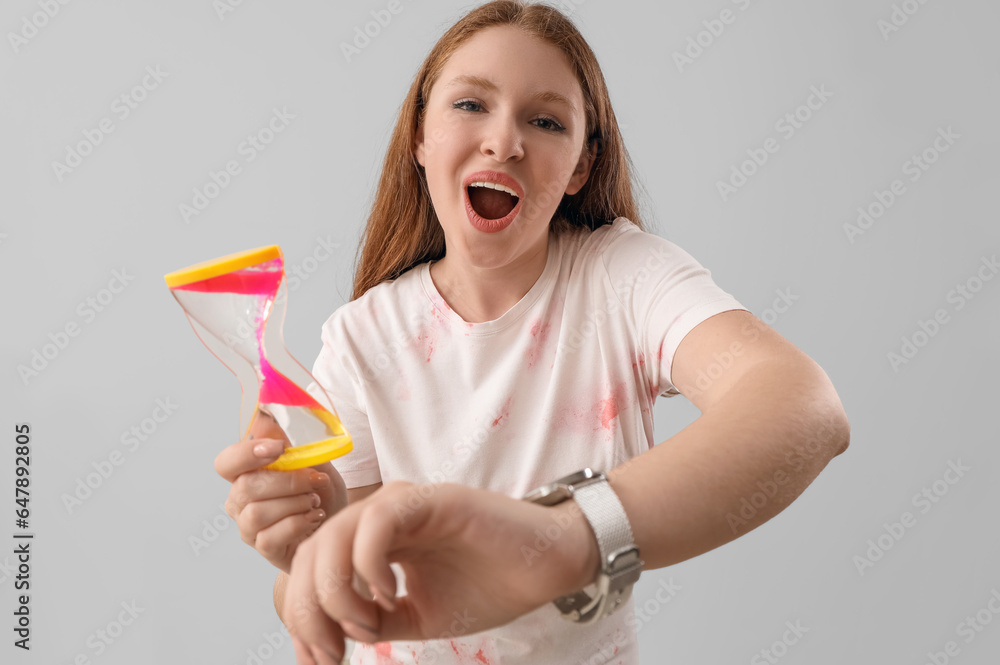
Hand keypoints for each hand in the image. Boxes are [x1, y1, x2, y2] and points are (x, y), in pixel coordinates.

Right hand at [215, 410, 348, 573]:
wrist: (339, 524)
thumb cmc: (320, 491)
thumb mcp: (312, 459)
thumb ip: (289, 440)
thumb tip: (265, 412)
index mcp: (246, 474)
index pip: (226, 463)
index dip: (246, 453)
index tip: (279, 448)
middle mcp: (240, 502)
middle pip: (246, 488)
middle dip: (287, 481)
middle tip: (316, 479)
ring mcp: (249, 528)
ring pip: (257, 513)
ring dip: (294, 503)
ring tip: (315, 500)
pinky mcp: (264, 550)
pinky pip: (270, 537)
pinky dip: (298, 523)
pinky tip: (315, 517)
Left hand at [281, 481, 599, 663]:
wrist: (545, 568)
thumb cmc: (488, 585)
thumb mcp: (417, 616)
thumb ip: (372, 621)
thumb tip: (330, 636)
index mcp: (371, 541)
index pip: (311, 568)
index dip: (303, 615)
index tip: (319, 660)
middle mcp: (378, 516)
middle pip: (309, 553)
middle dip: (309, 609)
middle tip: (331, 652)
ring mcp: (401, 503)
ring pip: (333, 535)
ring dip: (334, 590)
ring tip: (365, 624)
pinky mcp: (427, 499)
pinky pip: (375, 524)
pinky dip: (368, 565)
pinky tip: (388, 595)